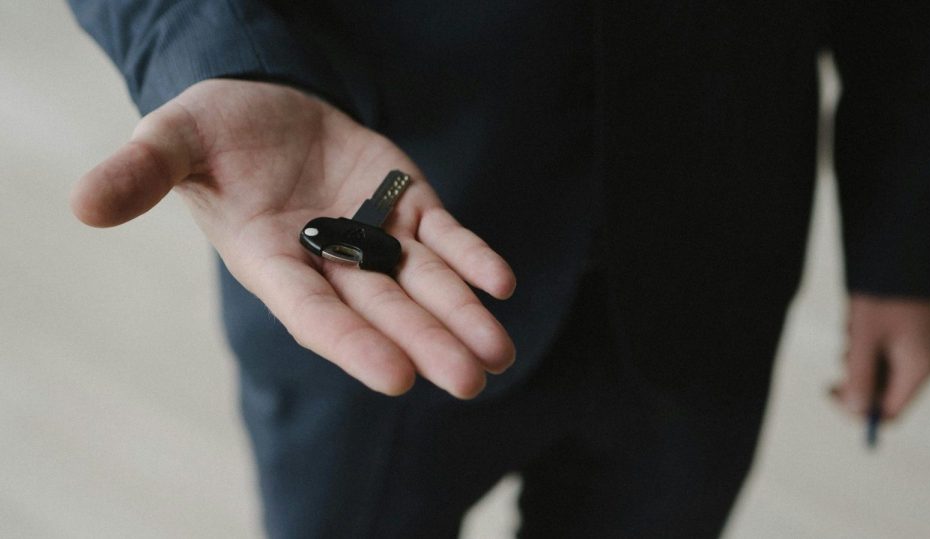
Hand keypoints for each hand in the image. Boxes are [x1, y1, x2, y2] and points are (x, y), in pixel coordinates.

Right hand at [71, 79, 515, 398]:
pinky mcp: (405, 203)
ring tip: (499, 354)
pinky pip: (443, 236)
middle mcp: (327, 258)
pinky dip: (472, 257)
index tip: (397, 378)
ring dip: (461, 316)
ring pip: (423, 283)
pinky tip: (501, 282)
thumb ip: (141, 172)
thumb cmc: (213, 131)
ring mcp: (372, 233)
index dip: (353, 344)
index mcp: (270, 258)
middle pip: (382, 309)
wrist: (264, 103)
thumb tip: (84, 207)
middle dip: (426, 343)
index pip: (313, 311)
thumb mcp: (172, 140)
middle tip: (471, 381)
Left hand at [833, 294, 929, 420]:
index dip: (858, 410)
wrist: (904, 249)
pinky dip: (866, 340)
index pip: (890, 412)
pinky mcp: (911, 332)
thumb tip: (855, 411)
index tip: (830, 391)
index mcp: (919, 369)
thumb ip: (860, 377)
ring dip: (858, 355)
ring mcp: (920, 347)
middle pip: (884, 392)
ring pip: (880, 369)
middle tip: (842, 354)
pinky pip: (883, 349)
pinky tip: (861, 316)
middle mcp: (924, 362)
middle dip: (857, 376)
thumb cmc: (884, 294)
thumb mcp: (864, 337)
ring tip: (856, 324)